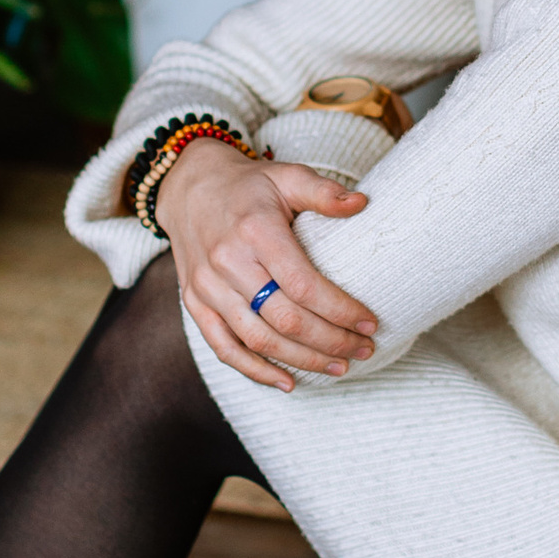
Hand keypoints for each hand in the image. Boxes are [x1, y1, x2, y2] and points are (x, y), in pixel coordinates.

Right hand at [154, 137, 379, 391]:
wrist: (189, 186)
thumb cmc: (248, 184)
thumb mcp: (287, 175)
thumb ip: (324, 191)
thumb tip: (363, 203)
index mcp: (256, 231)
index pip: (304, 285)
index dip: (340, 311)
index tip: (370, 323)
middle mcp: (228, 262)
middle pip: (286, 319)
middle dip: (331, 341)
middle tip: (364, 349)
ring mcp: (207, 286)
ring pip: (258, 340)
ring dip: (302, 360)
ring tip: (339, 366)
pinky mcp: (194, 302)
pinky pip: (223, 347)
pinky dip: (255, 371)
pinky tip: (287, 381)